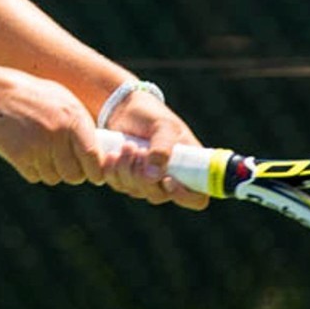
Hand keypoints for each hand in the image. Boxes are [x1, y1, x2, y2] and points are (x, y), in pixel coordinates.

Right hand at [0, 69, 104, 186]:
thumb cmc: (31, 95)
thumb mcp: (61, 99)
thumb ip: (80, 123)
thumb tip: (98, 152)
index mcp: (74, 118)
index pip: (94, 157)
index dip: (96, 171)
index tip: (94, 175)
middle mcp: (59, 134)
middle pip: (74, 174)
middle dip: (71, 173)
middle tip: (64, 165)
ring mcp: (39, 147)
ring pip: (54, 178)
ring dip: (50, 171)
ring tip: (41, 151)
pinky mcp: (20, 157)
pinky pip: (35, 176)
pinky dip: (32, 170)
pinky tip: (26, 152)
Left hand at [99, 86, 210, 210]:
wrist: (127, 110)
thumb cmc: (153, 116)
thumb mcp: (163, 126)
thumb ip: (162, 148)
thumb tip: (154, 176)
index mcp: (189, 168)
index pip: (196, 198)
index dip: (184, 196)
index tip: (168, 180)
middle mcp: (170, 179)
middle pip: (159, 196)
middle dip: (144, 174)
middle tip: (138, 149)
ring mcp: (147, 183)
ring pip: (136, 191)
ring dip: (127, 168)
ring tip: (127, 145)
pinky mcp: (127, 180)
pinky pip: (118, 185)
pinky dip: (113, 170)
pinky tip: (113, 154)